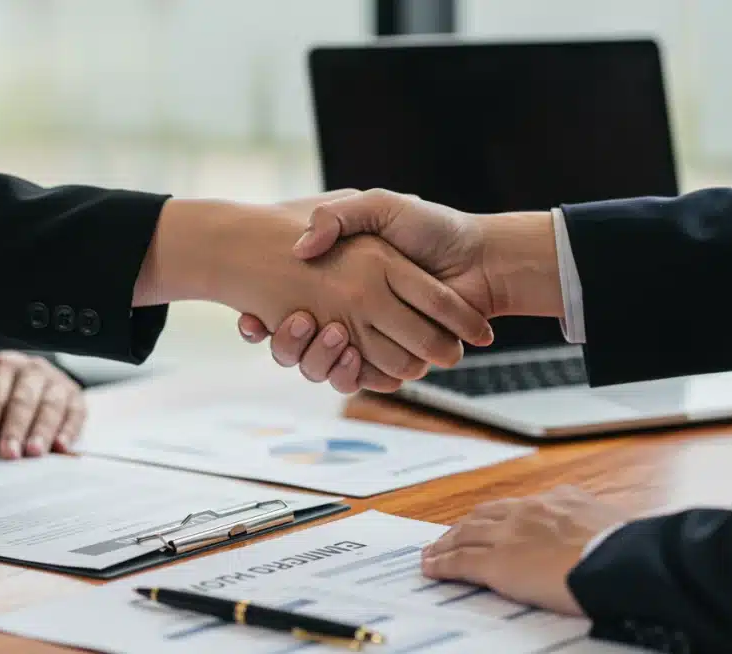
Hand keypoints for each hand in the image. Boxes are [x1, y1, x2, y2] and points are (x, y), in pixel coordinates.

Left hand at [0, 351, 84, 458]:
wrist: (19, 376)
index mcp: (1, 367)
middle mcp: (31, 369)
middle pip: (23, 400)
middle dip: (15, 429)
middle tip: (10, 454)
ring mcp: (55, 381)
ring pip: (51, 405)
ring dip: (43, 431)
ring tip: (34, 452)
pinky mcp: (74, 395)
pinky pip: (75, 412)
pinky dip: (69, 430)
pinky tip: (61, 446)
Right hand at [142, 193, 492, 382]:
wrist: (483, 259)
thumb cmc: (434, 228)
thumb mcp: (380, 206)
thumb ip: (338, 216)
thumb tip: (301, 246)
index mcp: (339, 279)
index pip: (285, 305)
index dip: (260, 319)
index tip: (248, 319)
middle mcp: (348, 312)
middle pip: (295, 344)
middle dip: (283, 341)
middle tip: (285, 323)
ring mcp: (369, 337)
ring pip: (321, 366)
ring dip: (314, 358)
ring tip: (324, 332)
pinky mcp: (393, 358)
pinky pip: (359, 378)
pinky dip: (348, 372)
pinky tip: (347, 352)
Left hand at [420, 486, 628, 615]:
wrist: (620, 563)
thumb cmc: (629, 551)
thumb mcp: (616, 526)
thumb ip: (599, 528)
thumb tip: (610, 540)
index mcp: (561, 500)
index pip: (520, 506)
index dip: (500, 516)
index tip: (492, 522)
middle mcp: (530, 511)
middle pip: (486, 514)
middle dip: (466, 525)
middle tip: (452, 535)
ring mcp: (511, 535)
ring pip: (466, 534)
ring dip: (446, 542)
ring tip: (434, 551)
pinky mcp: (498, 563)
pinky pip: (460, 562)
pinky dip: (442, 564)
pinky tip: (432, 568)